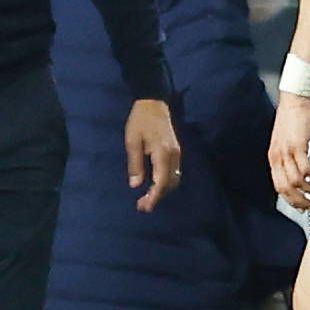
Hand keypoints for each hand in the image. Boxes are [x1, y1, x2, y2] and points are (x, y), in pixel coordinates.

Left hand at [125, 98, 181, 213]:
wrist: (154, 102)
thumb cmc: (140, 120)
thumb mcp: (132, 141)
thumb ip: (135, 164)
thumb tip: (135, 185)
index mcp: (163, 153)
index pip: (161, 182)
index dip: (153, 197)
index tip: (144, 207)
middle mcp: (174, 155)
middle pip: (170, 183)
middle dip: (157, 197)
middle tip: (142, 206)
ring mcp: (177, 153)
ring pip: (174, 179)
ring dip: (162, 191)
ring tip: (147, 198)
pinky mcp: (176, 151)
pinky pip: (174, 172)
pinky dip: (165, 182)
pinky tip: (154, 185)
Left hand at [269, 91, 309, 212]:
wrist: (294, 100)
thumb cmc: (292, 119)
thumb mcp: (286, 142)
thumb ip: (289, 158)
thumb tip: (299, 175)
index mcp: (273, 158)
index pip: (278, 186)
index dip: (290, 200)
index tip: (302, 206)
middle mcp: (277, 157)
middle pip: (286, 188)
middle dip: (300, 201)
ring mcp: (286, 152)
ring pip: (296, 181)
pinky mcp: (297, 146)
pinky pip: (306, 169)